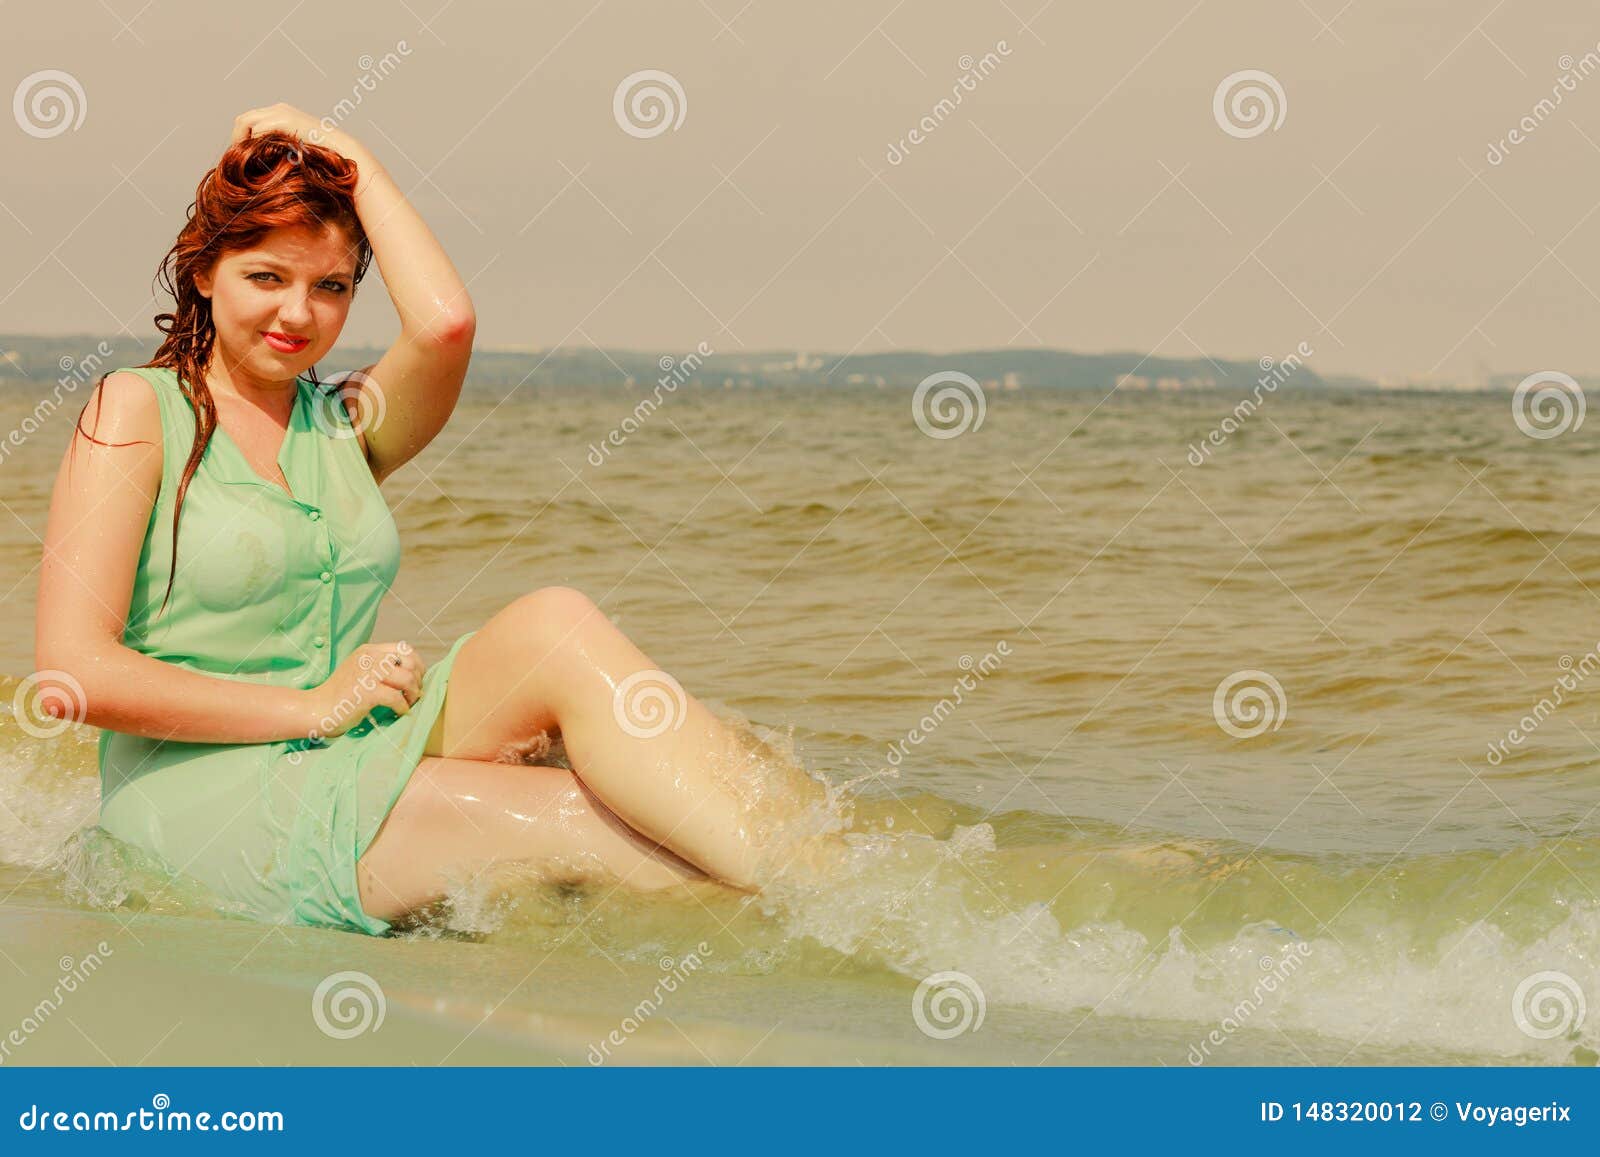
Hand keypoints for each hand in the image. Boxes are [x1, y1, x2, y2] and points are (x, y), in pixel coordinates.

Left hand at [230, 103, 370, 168]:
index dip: (241, 137)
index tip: (240, 156)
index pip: (250, 120)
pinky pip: (259, 130)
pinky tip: (258, 158)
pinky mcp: (285, 120)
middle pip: (243, 119)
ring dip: (241, 141)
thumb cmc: (324, 157)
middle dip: (236, 138)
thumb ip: (279, 147)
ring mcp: (281, 112)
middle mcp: (278, 108)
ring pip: (246, 122)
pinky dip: (255, 143)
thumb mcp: (296, 149)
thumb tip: (261, 160)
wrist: (342, 152)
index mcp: (281, 113)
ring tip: (242, 159)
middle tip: (235, 158)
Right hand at [304, 640, 426, 740]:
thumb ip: (380, 666)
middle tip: (414, 694)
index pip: (405, 649)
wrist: (316, 709)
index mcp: (368, 650)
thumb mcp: (360, 670)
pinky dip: (403, 707)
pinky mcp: (367, 692)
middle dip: (418, 679)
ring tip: (408, 703)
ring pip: (407, 679)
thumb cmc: (340, 695)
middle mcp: (369, 657)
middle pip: (410, 662)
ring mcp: (367, 673)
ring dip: (413, 694)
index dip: (417, 664)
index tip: (417, 679)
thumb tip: (412, 673)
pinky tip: (400, 712)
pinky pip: (397, 697)